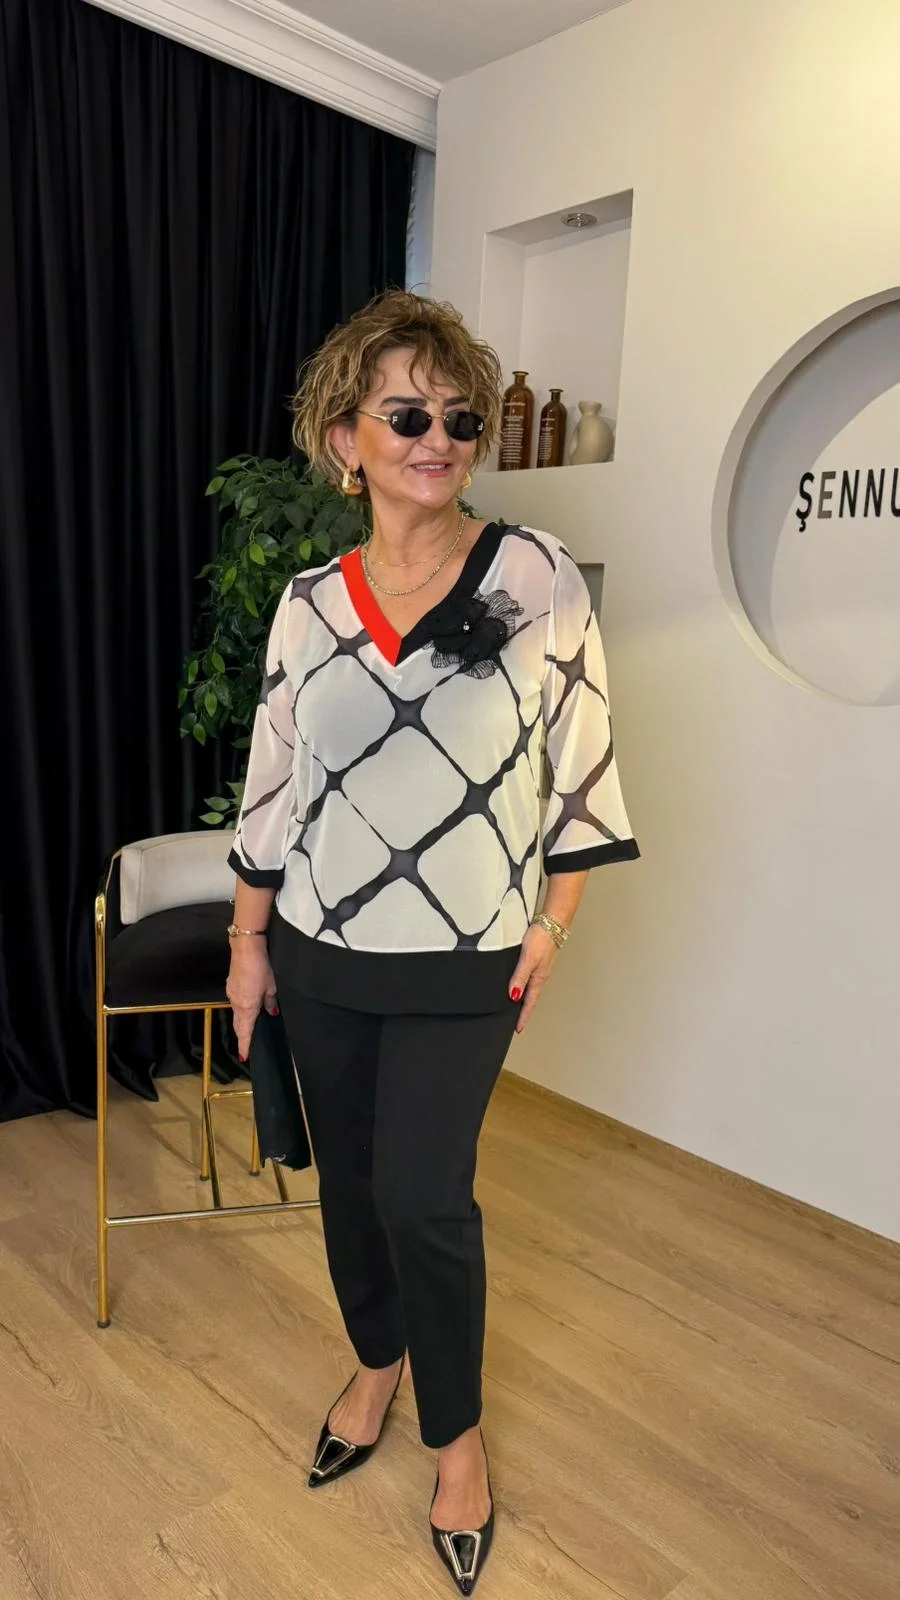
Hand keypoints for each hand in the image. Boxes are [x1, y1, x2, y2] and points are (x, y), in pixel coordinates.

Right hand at [226, 941, 277, 1060]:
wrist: (245, 949)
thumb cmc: (261, 968)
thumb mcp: (271, 986)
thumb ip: (270, 1001)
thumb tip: (271, 1011)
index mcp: (247, 1008)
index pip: (245, 1033)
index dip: (245, 1046)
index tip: (244, 1057)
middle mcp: (236, 1004)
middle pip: (239, 1026)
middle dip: (243, 1037)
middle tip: (248, 1046)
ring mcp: (231, 994)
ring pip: (237, 1014)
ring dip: (242, 1023)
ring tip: (249, 1029)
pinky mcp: (230, 986)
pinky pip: (235, 1003)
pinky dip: (241, 1009)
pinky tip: (248, 1007)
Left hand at [508, 923, 559, 1033]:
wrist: (552, 922)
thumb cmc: (542, 939)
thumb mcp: (528, 959)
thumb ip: (520, 977)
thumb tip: (513, 996)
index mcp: (538, 979)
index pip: (529, 1003)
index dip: (523, 1016)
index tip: (518, 1029)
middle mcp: (540, 976)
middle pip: (531, 998)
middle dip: (523, 1010)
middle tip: (516, 1022)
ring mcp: (540, 968)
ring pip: (530, 988)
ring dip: (524, 998)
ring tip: (516, 1007)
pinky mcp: (538, 959)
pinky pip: (529, 977)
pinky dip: (524, 985)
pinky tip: (519, 983)